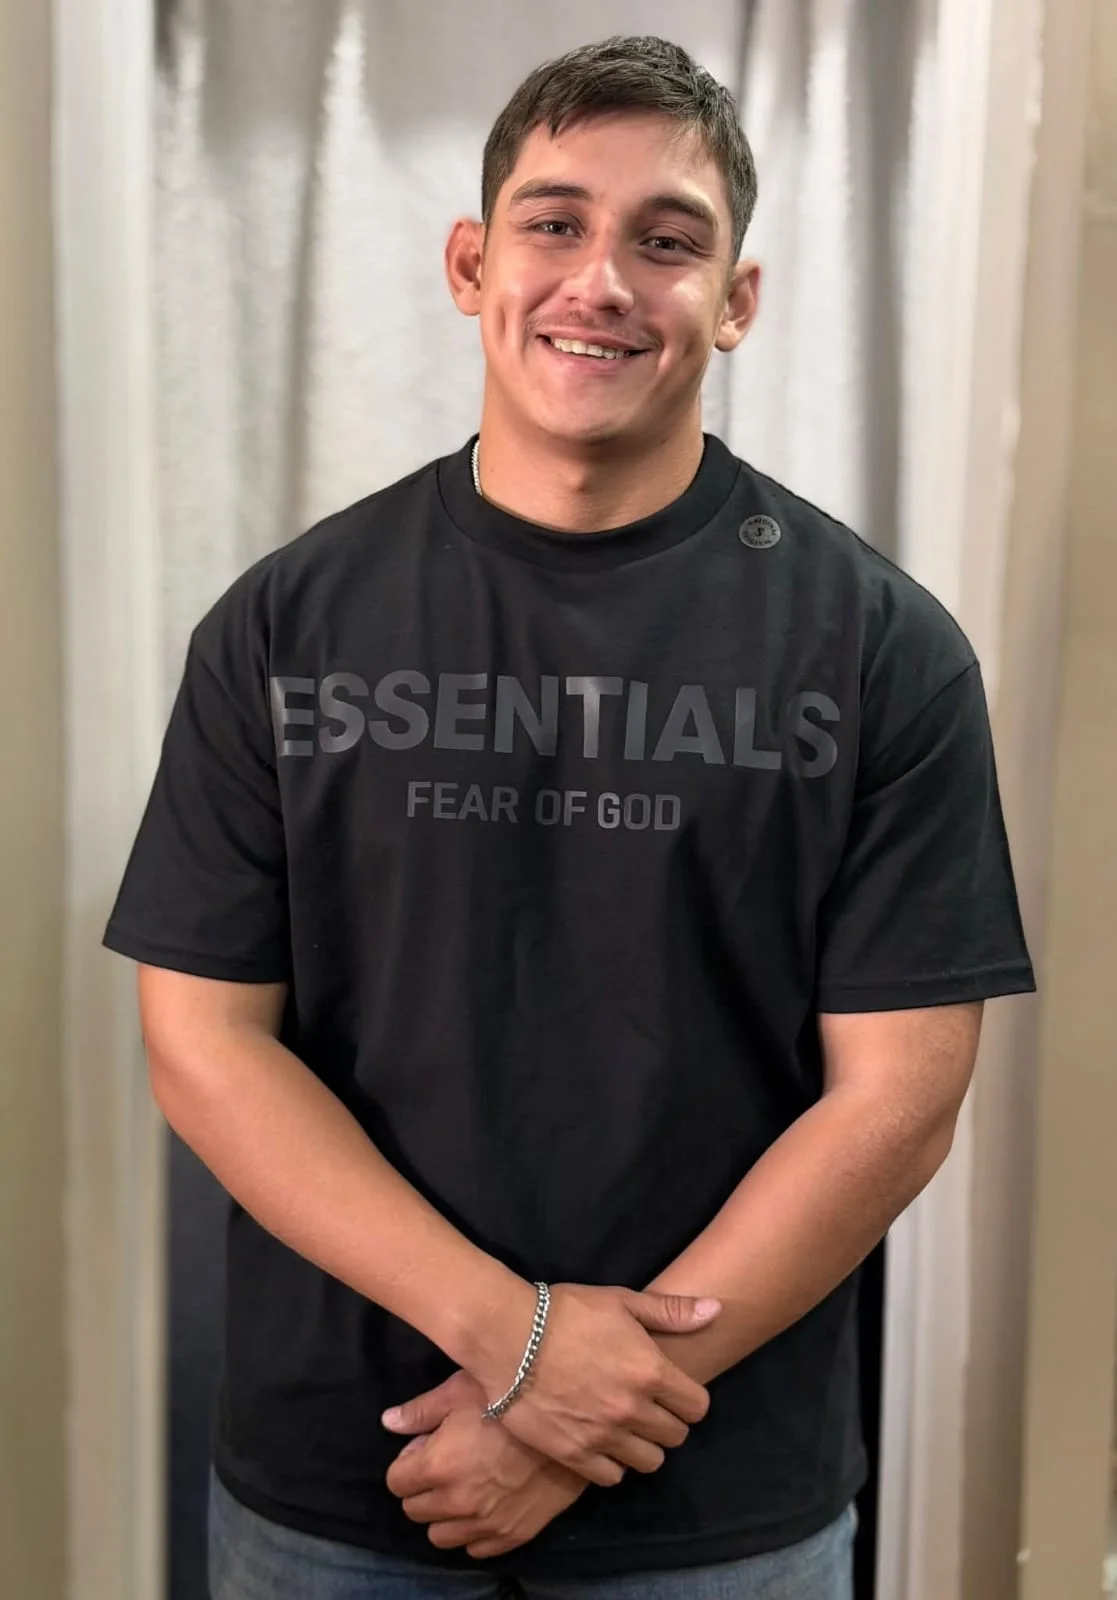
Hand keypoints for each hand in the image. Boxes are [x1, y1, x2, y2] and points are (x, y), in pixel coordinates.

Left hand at [384, 1371, 585, 1558]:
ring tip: (463, 1485)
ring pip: (440, 1536)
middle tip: (445, 1462)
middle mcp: (457, 1502)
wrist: (572, 1421)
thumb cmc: (512, 1395)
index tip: (426, 1447)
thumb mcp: (462, 1389)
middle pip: (414, 1510)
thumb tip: (389, 1422)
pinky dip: (473, 1531)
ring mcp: (485, 1524)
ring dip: (444, 1513)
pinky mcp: (511, 1536)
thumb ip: (421, 1410)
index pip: (396, 1481)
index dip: (408, 1462)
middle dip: (422, 1486)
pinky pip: (474, 1549)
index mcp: (439, 1466)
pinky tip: (486, 1502)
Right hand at [453, 1283, 719, 1486]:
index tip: (673, 1392)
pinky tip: (600, 1442)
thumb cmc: (565, 1312)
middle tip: (646, 1407)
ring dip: (642, 1446)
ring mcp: (604, 1436)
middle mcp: (633, 1409)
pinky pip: (611, 1477)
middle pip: (676, 1436)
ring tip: (624, 1427)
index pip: (698, 1407)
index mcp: (651, 1371)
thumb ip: (670, 1312)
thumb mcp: (620, 1301)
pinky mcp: (574, 1454)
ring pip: (649, 1462)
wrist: (507, 1336)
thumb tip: (716, 1311)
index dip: (688, 1399)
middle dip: (667, 1422)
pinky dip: (611, 1463)